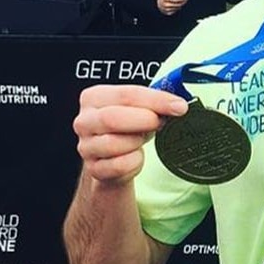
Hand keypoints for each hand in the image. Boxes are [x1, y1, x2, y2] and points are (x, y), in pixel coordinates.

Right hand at [73, 84, 188, 184]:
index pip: (125, 94)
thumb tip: (178, 105)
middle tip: (160, 123)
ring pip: (114, 144)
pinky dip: (134, 162)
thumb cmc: (128, 128)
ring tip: (140, 140)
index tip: (179, 106)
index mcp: (93, 97)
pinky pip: (119, 166)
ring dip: (136, 142)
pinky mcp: (94, 169)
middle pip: (112, 118)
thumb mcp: (140, 109)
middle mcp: (84, 121)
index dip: (156, 100)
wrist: (115, 158)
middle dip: (144, 121)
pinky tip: (135, 156)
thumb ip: (155, 103)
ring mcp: (86, 146)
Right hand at [156, 0, 188, 15]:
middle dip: (183, 3)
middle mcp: (166, 5)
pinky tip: (180, 7)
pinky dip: (177, 9)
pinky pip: (174, 11)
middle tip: (186, 0)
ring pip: (177, 8)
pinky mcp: (167, 13)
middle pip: (178, 4)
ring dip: (181, 6)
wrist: (158, 3)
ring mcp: (167, 9)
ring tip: (184, 3)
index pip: (176, 0)